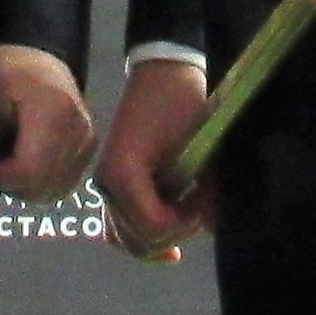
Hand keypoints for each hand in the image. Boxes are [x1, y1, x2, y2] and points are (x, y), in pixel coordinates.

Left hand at [0, 43, 92, 202]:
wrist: (43, 60)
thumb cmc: (11, 68)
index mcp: (54, 111)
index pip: (28, 168)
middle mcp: (78, 131)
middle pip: (39, 186)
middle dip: (6, 182)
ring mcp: (87, 144)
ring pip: (50, 192)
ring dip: (21, 186)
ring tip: (5, 158)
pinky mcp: (88, 152)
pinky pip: (60, 186)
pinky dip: (37, 184)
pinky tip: (23, 163)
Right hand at [95, 55, 216, 258]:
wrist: (162, 74)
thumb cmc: (180, 102)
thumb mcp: (196, 146)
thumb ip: (199, 189)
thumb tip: (208, 222)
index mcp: (123, 173)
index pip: (153, 226)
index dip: (185, 223)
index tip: (205, 204)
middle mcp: (107, 186)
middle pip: (141, 240)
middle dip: (178, 231)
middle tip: (202, 206)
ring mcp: (107, 188)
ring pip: (131, 240)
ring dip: (165, 235)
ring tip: (190, 210)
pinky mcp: (114, 186)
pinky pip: (124, 227)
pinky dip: (147, 235)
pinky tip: (171, 235)